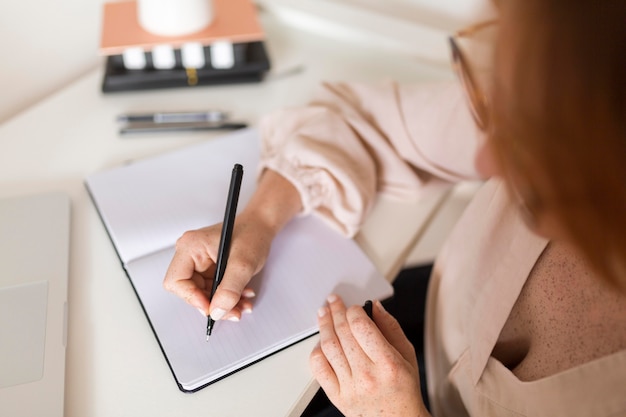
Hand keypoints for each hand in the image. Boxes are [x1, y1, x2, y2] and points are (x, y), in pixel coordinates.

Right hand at [162, 211, 273, 320]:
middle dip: (213, 304)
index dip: (191, 298)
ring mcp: (199, 263)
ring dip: (224, 303)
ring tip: (242, 303)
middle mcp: (191, 255)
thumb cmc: (251, 234)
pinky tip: (242, 295)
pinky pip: (213, 291)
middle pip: (190, 291)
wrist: (261, 227)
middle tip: (232, 311)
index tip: (211, 308)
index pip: (176, 281)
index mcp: (190, 247)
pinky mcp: (209, 270)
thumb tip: (217, 311)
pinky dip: (228, 297)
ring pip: (204, 295)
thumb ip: (229, 289)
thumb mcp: (242, 264)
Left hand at [310, 294, 429, 416]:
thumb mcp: (408, 356)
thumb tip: (375, 307)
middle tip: (333, 301)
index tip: (352, 306)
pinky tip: (320, 342)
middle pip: (344, 333)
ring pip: (330, 348)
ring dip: (324, 326)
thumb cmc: (404, 390)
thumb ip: (391, 328)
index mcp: (388, 363)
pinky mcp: (338, 397)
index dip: (353, 310)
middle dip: (336, 311)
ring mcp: (350, 387)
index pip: (361, 326)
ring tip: (324, 314)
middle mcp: (368, 375)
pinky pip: (320, 370)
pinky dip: (317, 352)